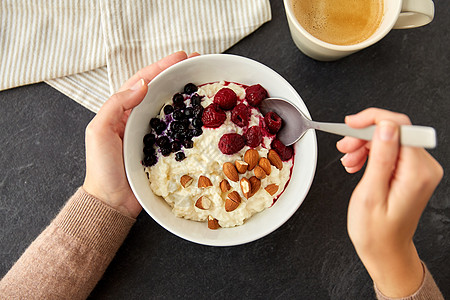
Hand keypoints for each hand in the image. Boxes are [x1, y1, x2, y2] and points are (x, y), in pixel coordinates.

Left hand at [83, 51, 197, 217]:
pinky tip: (200, 116)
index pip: (142, 82)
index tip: (181, 57)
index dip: (161, 67)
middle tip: (198, 64)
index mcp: (122, 111)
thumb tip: (142, 85)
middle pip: (160, 91)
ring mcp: (152, 135)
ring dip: (185, 95)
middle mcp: (138, 119)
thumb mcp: (99, 132)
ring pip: (170, 109)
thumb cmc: (102, 168)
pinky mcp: (163, 151)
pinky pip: (178, 131)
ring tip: (203, 83)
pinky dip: (188, 120)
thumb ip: (115, 105)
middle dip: (178, 75)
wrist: (112, 202)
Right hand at [336, 108, 442, 296]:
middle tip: (344, 148)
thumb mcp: (371, 194)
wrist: (385, 250)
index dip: (373, 119)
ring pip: (389, 139)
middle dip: (364, 135)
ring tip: (348, 161)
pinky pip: (390, 150)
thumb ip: (381, 157)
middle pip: (393, 131)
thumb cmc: (376, 231)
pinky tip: (357, 164)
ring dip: (364, 145)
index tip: (351, 124)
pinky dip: (370, 153)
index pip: (400, 126)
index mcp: (417, 172)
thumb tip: (386, 127)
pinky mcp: (410, 172)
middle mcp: (424, 168)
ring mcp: (419, 170)